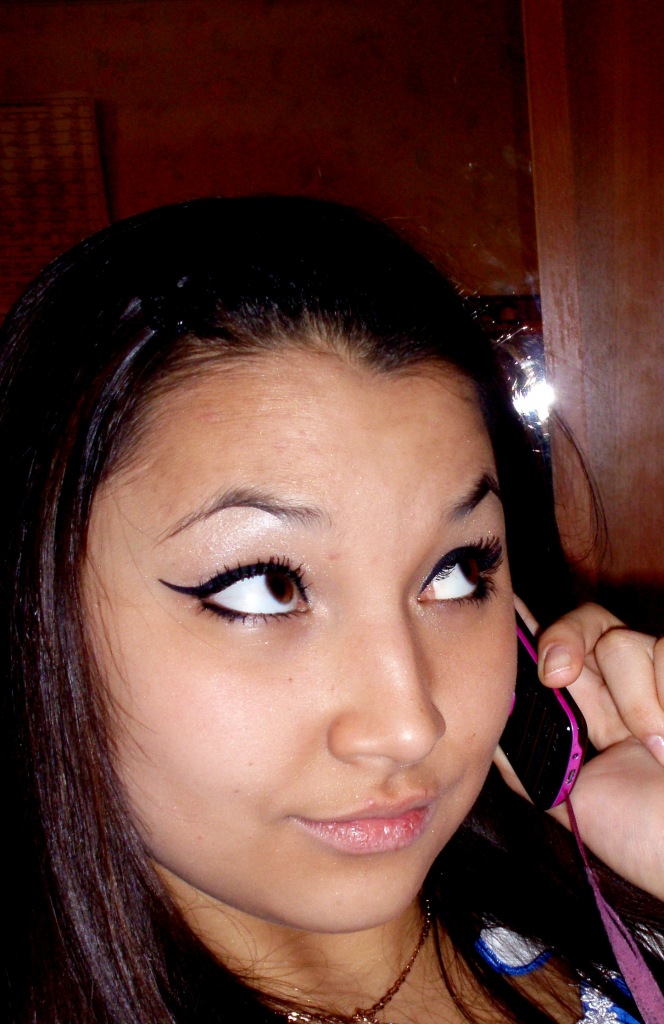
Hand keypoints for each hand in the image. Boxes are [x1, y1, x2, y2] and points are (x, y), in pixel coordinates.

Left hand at [498, 601, 663, 900]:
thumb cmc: (644, 840)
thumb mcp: (572, 801)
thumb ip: (527, 762)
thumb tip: (482, 723)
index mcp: (596, 714)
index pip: (556, 655)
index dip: (529, 631)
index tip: (502, 613)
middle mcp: (628, 689)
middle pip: (584, 621)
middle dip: (561, 637)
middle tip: (554, 677)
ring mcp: (662, 681)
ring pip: (620, 642)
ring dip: (632, 702)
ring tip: (652, 750)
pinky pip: (662, 651)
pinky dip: (659, 703)